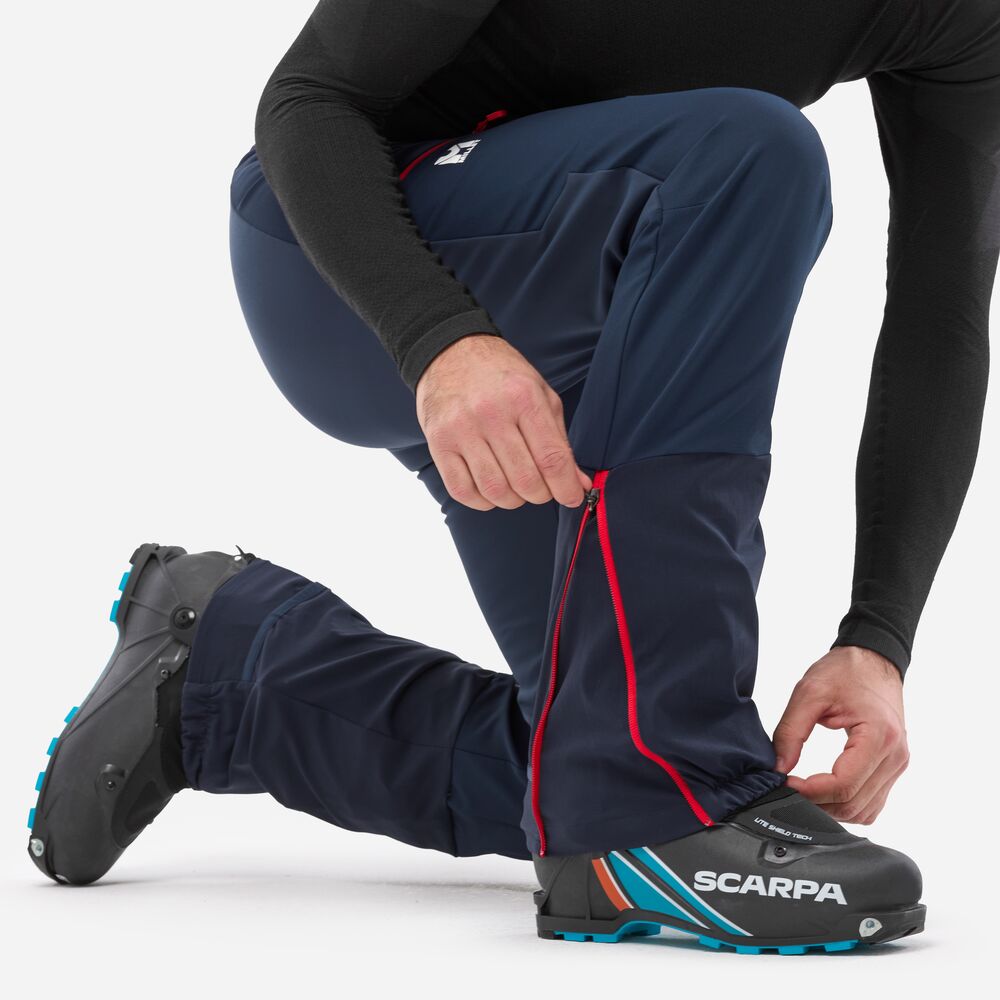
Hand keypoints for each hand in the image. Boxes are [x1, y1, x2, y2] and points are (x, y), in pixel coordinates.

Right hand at [416, 334, 590, 510]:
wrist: (450, 351)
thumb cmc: (501, 376)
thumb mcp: (539, 394)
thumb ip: (559, 440)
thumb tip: (578, 483)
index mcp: (523, 398)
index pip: (551, 458)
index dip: (566, 487)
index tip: (572, 497)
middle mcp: (492, 413)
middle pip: (525, 480)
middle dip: (540, 495)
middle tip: (540, 488)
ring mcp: (461, 429)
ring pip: (495, 490)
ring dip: (511, 500)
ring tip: (514, 488)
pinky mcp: (439, 442)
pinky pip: (462, 490)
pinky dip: (481, 501)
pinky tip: (489, 490)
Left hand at [772, 645, 908, 824]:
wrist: (873, 659)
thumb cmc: (845, 671)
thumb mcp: (808, 693)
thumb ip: (790, 732)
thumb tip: (777, 768)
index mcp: (879, 736)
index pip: (844, 785)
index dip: (809, 792)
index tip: (783, 783)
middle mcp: (895, 756)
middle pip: (854, 804)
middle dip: (816, 804)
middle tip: (787, 788)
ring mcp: (897, 765)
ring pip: (864, 811)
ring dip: (831, 809)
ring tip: (803, 790)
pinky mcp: (892, 767)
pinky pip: (871, 802)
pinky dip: (846, 804)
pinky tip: (824, 791)